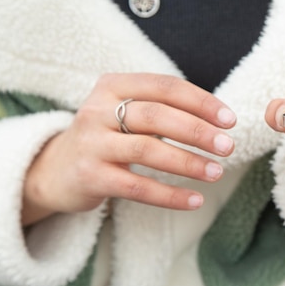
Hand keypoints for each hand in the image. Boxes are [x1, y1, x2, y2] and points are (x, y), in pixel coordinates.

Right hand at [22, 74, 235, 225]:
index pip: (165, 87)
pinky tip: (195, 200)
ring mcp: (91, 143)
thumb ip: (163, 108)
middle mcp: (97, 110)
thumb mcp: (127, 112)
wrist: (55, 170)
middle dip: (198, 131)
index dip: (201, 102)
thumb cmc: (108, 137)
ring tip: (217, 172)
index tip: (229, 120)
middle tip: (227, 146)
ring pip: (148, 149)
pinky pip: (137, 187)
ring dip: (188, 162)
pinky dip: (170, 195)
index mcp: (113, 85)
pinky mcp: (89, 177)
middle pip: (157, 115)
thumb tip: (219, 120)